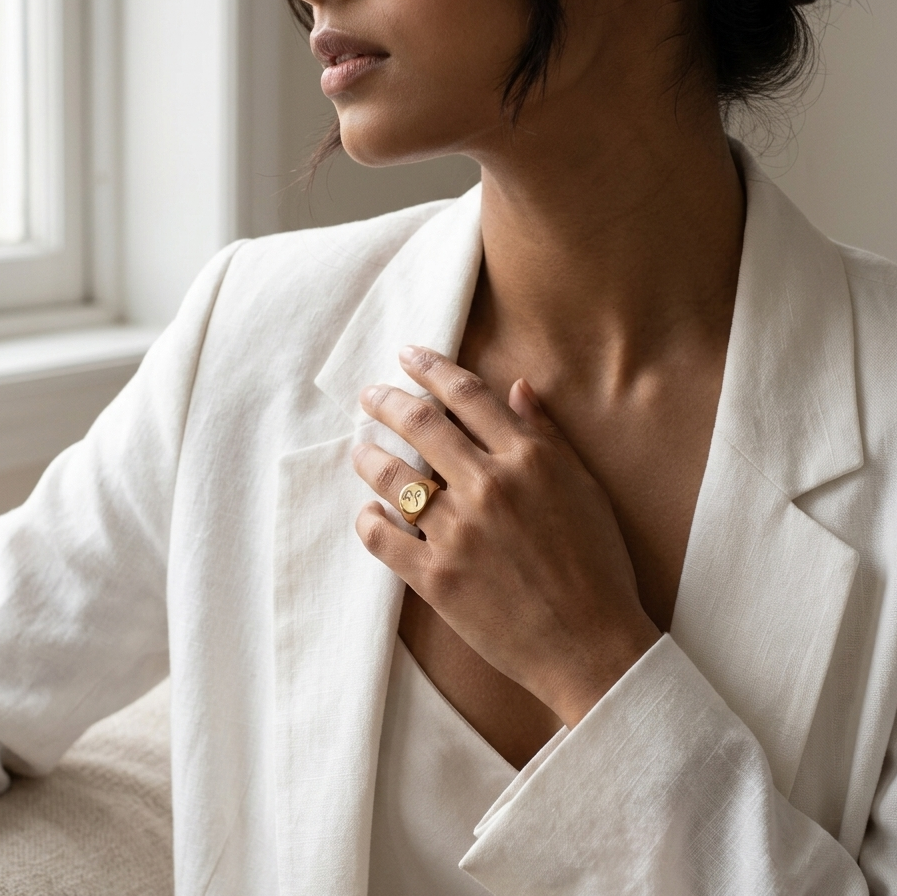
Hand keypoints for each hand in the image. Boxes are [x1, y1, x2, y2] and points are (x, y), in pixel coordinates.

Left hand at [351, 345, 660, 725]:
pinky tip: (369, 513)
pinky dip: (369, 520)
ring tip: (359, 449)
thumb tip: (516, 386)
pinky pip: (384, 539)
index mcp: (527, 459)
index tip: (407, 355)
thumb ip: (546, 435)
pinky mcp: (437, 577)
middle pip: (421, 425)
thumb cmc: (598, 564)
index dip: (431, 367)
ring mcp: (458, 532)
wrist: (592, 644)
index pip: (466, 395)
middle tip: (368, 395)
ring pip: (393, 478)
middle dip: (386, 401)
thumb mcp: (584, 488)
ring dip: (368, 456)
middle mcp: (488, 486)